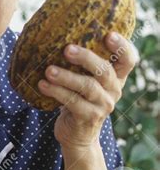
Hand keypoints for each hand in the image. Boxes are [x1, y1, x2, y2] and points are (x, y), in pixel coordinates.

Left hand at [37, 31, 136, 149]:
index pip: (128, 60)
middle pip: (105, 70)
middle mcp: (113, 90)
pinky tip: (42, 85)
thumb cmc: (77, 100)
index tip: (108, 34)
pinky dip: (56, 92)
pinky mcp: (88, 117)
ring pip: (87, 87)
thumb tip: (55, 34)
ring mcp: (103, 105)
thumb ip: (81, 64)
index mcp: (116, 78)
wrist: (77, 135)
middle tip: (66, 49)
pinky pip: (73, 102)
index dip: (122, 47)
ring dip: (66, 76)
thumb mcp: (85, 82)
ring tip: (48, 70)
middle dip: (86, 58)